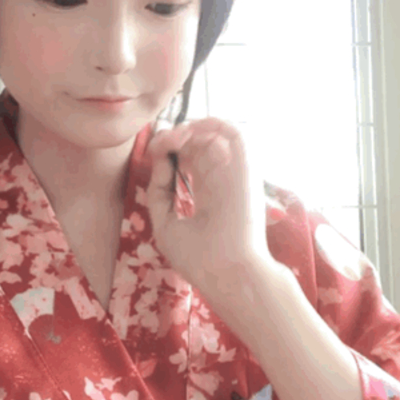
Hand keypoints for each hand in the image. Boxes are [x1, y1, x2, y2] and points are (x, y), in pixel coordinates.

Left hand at [145, 118, 276, 324]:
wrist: (228, 274)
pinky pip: (233, 132)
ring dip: (191, 127)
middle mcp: (223, 179)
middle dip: (175, 135)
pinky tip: (187, 137)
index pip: (191, 158)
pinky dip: (209, 125)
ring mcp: (234, 171)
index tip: (153, 151)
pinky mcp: (246, 166)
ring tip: (171, 138)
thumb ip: (160, 191)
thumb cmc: (200, 258)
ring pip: (215, 131)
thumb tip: (161, 158)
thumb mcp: (167, 224)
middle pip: (200, 142)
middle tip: (158, 143)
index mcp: (209, 193)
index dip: (170, 149)